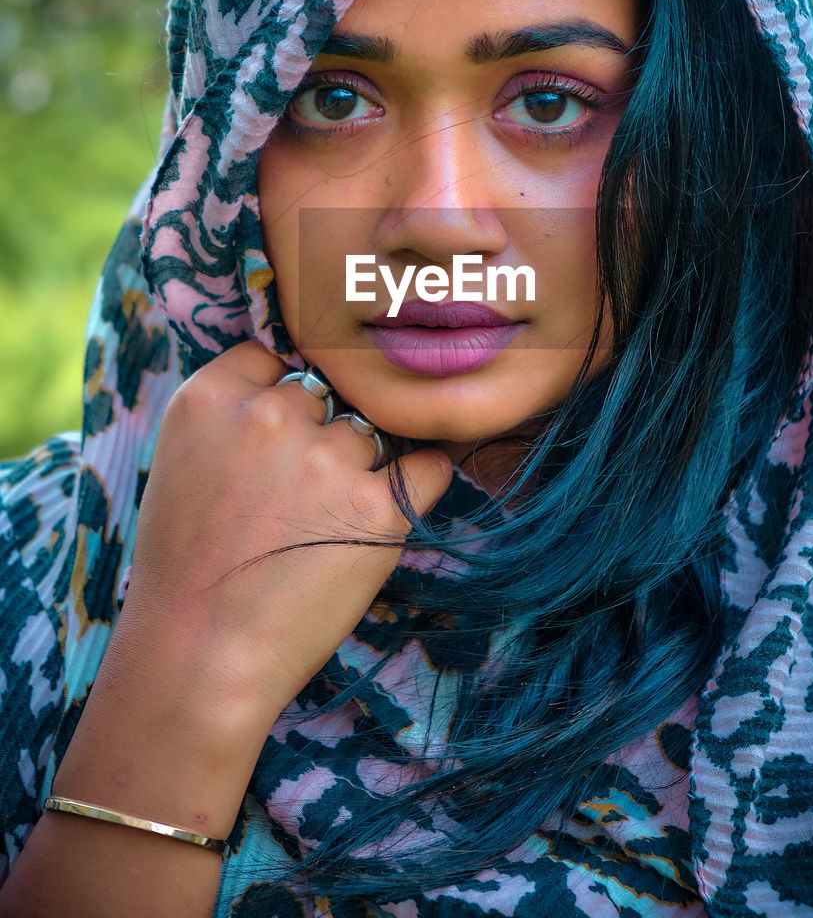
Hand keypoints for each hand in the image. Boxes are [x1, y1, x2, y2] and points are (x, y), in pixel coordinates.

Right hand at [118, 338, 453, 723]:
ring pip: (369, 432)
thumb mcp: (181, 464)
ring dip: (359, 466)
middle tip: (293, 497)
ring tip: (320, 527)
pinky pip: (427, 467)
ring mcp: (327, 459)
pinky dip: (420, 483)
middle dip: (317, 434)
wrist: (199, 658)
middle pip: (324, 394)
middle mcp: (269, 415)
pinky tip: (389, 511)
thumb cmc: (184, 570)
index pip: (272, 358)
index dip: (279, 395)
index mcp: (209, 398)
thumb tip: (300, 388)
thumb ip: (231, 415)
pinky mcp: (378, 508)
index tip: (273, 439)